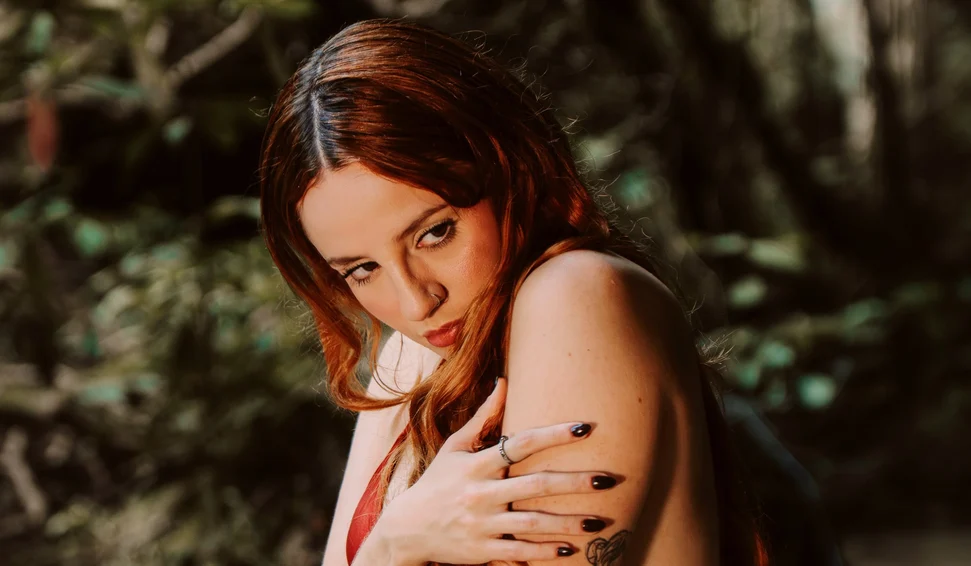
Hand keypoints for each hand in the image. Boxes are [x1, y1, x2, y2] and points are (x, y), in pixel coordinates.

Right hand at [375, 377, 617, 563]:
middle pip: (535, 485)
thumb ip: (483, 418)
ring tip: (598, 521)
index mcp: (476, 464)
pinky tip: (569, 549)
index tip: (584, 427)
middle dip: (574, 483)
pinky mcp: (483, 550)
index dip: (553, 435)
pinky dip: (544, 551)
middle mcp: (481, 493)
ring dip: (569, 523)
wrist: (406, 529)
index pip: (521, 444)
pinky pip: (519, 551)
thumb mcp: (454, 448)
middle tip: (607, 479)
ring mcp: (482, 524)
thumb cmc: (436, 482)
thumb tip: (504, 382)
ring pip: (533, 523)